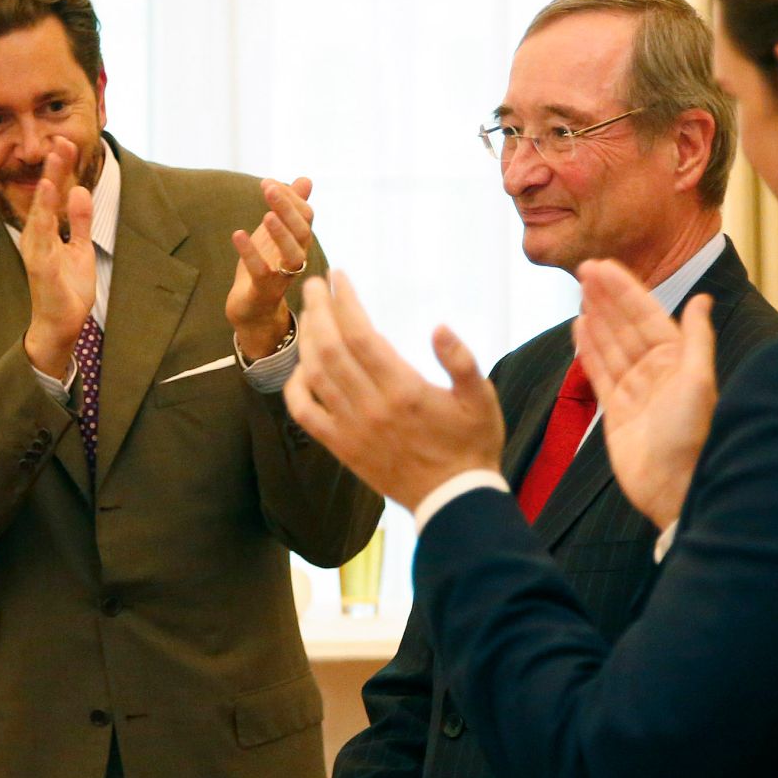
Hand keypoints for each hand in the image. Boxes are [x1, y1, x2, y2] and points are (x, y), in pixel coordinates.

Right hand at [20, 138, 95, 376]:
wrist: (61, 324)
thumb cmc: (67, 286)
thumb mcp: (79, 247)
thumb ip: (79, 220)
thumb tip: (80, 190)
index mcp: (47, 231)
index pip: (54, 193)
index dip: (60, 168)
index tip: (67, 141)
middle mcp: (38, 238)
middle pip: (45, 198)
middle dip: (53, 171)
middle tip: (61, 142)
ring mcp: (38, 254)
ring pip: (40, 218)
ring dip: (46, 195)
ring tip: (53, 170)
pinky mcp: (42, 271)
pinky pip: (43, 245)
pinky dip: (44, 226)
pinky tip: (47, 211)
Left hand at [227, 177, 314, 360]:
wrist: (253, 309)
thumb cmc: (266, 267)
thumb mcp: (275, 233)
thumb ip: (291, 207)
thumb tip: (306, 179)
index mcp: (300, 243)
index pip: (305, 216)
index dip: (290, 198)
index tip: (268, 181)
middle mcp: (297, 259)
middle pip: (303, 231)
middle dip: (287, 208)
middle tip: (267, 187)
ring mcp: (283, 276)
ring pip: (293, 255)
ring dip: (281, 233)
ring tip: (267, 215)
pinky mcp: (264, 290)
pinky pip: (261, 271)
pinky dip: (250, 253)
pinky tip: (238, 234)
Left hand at [283, 273, 503, 509]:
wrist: (454, 500)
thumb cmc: (472, 445)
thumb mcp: (482, 398)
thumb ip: (461, 361)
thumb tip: (439, 327)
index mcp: (403, 389)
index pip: (360, 334)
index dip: (344, 301)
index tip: (337, 277)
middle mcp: (371, 406)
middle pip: (329, 348)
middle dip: (318, 310)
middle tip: (313, 285)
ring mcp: (351, 429)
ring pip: (314, 375)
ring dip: (306, 340)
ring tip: (309, 316)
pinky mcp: (342, 448)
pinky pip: (305, 414)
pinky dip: (295, 388)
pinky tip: (301, 368)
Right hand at [573, 259, 716, 528]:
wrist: (674, 488)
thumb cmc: (692, 436)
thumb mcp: (699, 380)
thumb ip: (697, 338)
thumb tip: (703, 299)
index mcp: (679, 360)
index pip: (647, 315)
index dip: (625, 289)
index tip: (603, 266)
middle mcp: (657, 371)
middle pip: (626, 325)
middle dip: (607, 297)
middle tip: (584, 268)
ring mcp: (635, 390)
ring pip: (611, 345)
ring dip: (597, 317)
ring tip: (581, 291)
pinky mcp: (616, 411)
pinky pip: (599, 373)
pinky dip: (588, 350)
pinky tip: (579, 327)